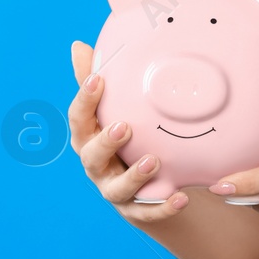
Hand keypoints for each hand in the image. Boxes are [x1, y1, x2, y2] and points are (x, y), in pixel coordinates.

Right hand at [67, 39, 192, 222]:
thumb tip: (77, 46)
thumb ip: (96, 80)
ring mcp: (114, 190)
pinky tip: (181, 197)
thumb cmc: (128, 136)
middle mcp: (97, 165)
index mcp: (89, 137)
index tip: (97, 79)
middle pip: (91, 156)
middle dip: (106, 142)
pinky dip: (163, 207)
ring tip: (154, 161)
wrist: (150, 183)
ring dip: (134, 176)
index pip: (78, 118)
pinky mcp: (135, 211)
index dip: (84, 99)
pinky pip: (147, 213)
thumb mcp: (116, 108)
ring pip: (116, 189)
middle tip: (124, 126)